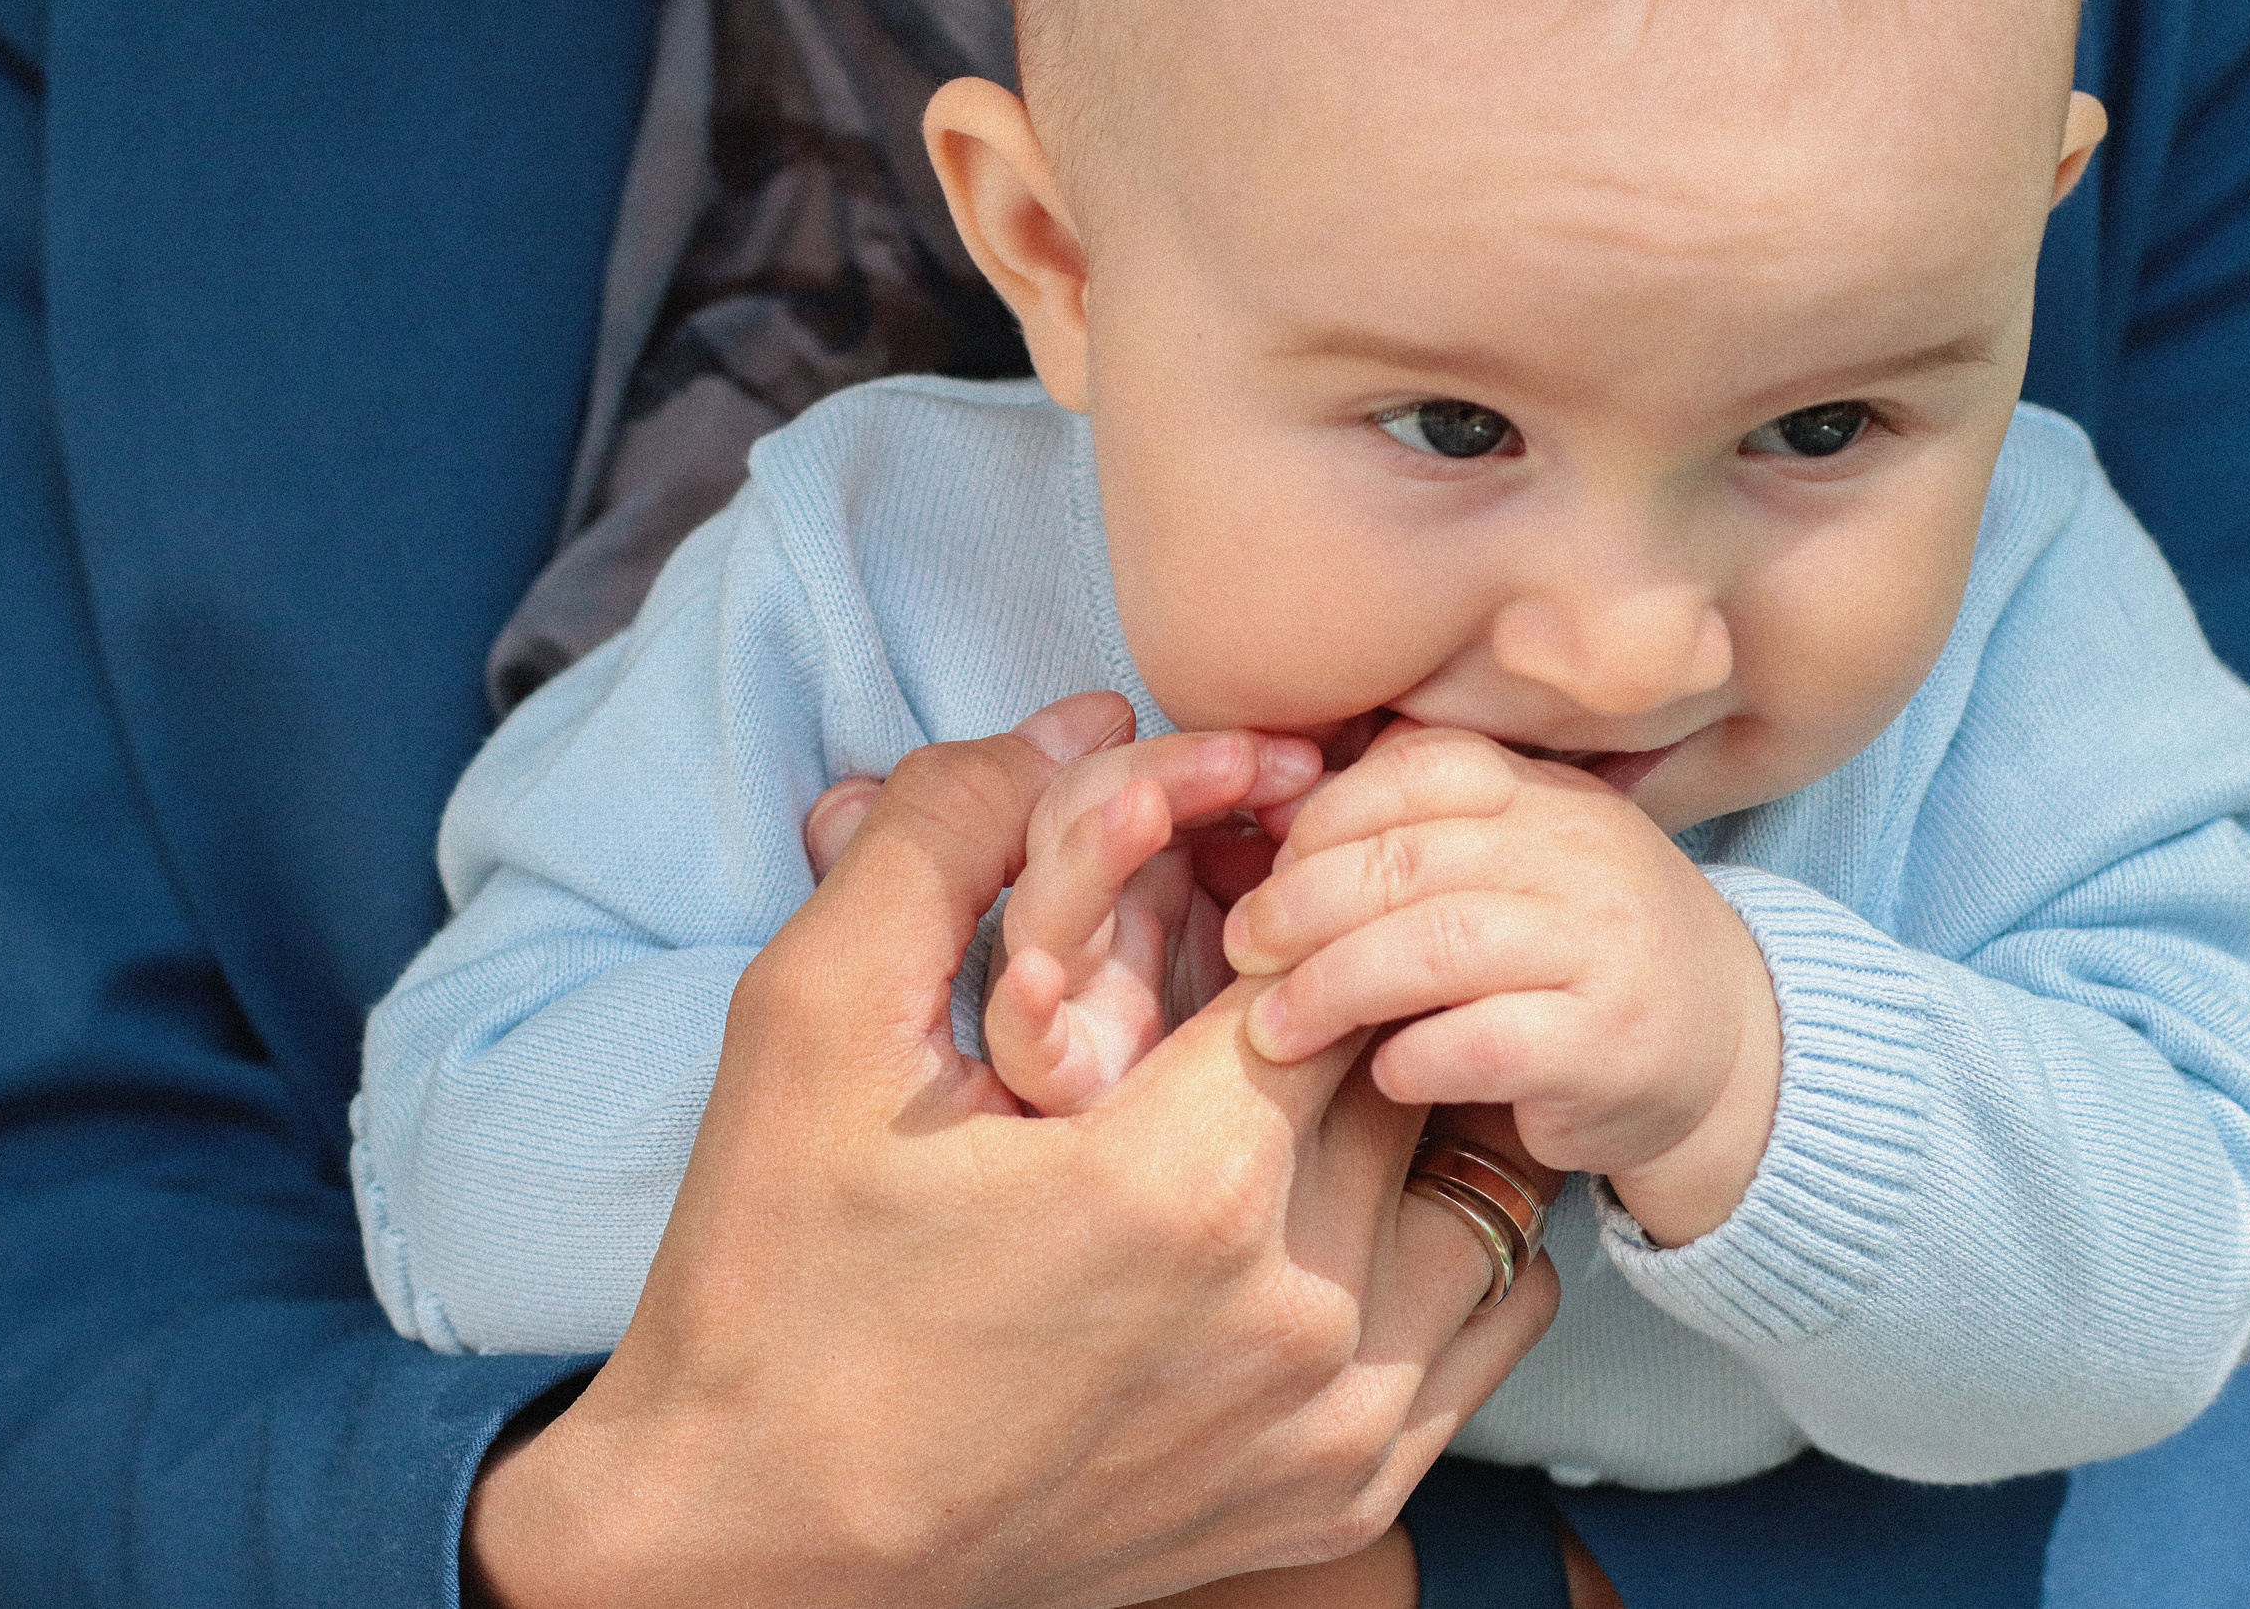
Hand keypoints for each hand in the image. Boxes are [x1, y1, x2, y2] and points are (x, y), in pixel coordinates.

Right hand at [466, 695, 1562, 1608]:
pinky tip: (1348, 1204)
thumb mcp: (808, 1024)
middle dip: (1348, 990)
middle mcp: (1296, 1312)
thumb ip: (944, 837)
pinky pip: (1490, 1322)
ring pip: (1475, 1189)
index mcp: (1182, 1179)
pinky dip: (1449, 1240)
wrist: (759, 1540)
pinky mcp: (1342, 1504)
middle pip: (1410, 1064)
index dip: (1294, 891)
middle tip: (1271, 967)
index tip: (1243, 878)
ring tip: (1310, 1080)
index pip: (1339, 958)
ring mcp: (1334, 1426)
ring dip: (1415, 1108)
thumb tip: (1079, 723)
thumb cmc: (776, 1279)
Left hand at [1224, 721, 1782, 1246]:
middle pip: (1409, 860)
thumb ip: (1417, 837)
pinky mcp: (1611, 1046)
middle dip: (1302, 906)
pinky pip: (1486, 1041)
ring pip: (1437, 947)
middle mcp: (1586, 857)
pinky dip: (1413, 1057)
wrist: (1731, 1053)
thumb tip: (1267, 824)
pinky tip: (1379, 1073)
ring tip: (1273, 1028)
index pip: (1420, 770)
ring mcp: (1606, 948)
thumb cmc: (1581, 954)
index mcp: (1551, 797)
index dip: (1325, 816)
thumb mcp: (1516, 866)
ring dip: (1333, 988)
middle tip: (1242, 949)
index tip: (1268, 867)